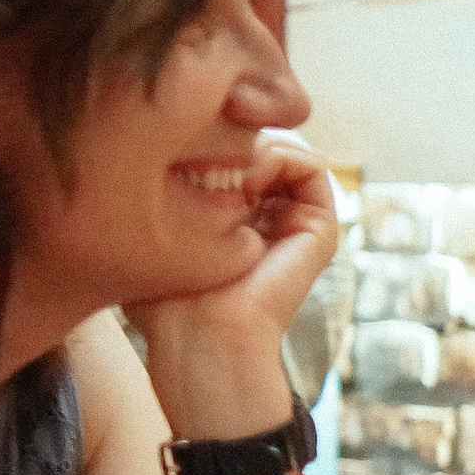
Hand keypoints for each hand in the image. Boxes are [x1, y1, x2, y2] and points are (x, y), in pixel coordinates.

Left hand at [132, 130, 341, 436]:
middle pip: (260, 140)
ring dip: (254, 144)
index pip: (234, 148)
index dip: (208, 135)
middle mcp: (273, 215)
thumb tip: (162, 139)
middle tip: (198, 155)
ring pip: (286, 145)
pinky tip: (245, 179)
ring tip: (221, 171)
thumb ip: (159, 191)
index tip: (175, 152)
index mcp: (240, 218)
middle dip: (230, 134)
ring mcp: (299, 220)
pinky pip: (312, 164)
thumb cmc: (166, 299)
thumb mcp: (152, 232)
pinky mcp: (321, 228)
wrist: (202, 341)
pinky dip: (280, 157)